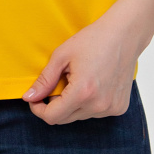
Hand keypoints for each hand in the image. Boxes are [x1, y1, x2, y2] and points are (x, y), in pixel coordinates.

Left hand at [21, 5, 142, 123]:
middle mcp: (98, 106)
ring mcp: (111, 109)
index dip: (38, 109)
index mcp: (82, 93)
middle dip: (54, 105)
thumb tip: (28, 97)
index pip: (52, 117)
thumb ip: (44, 80)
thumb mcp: (62, 56)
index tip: (35, 98)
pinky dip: (88, 103)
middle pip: (64, 119)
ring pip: (79, 116)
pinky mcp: (119, 108)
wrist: (124, 34)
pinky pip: (95, 113)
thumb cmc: (93, 40)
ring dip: (72, 104)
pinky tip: (92, 84)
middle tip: (57, 83)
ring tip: (78, 80)